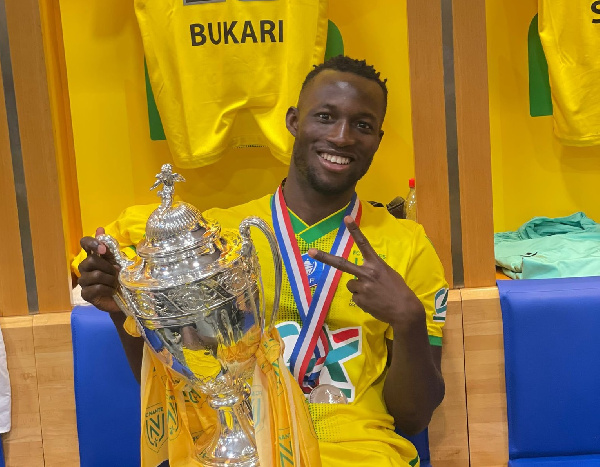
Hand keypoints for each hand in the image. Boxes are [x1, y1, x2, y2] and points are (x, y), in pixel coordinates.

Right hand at [78, 227, 121, 312]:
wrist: (124, 298)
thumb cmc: (120, 278)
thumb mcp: (117, 260)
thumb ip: (109, 247)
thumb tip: (99, 228)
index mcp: (93, 256)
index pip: (84, 243)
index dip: (91, 243)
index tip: (102, 249)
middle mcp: (85, 267)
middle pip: (90, 261)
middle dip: (107, 266)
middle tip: (117, 272)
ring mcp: (83, 281)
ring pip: (94, 275)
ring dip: (109, 279)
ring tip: (116, 283)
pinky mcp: (85, 294)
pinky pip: (95, 288)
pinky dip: (107, 289)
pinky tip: (111, 291)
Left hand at [308, 216, 424, 331]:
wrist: (405, 311)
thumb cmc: (398, 290)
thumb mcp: (388, 274)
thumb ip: (373, 270)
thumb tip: (361, 275)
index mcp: (376, 264)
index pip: (363, 244)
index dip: (354, 230)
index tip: (346, 218)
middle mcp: (366, 273)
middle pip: (341, 263)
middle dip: (324, 257)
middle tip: (310, 251)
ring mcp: (361, 287)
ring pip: (350, 284)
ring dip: (358, 288)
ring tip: (373, 294)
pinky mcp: (359, 300)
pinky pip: (355, 297)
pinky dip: (362, 299)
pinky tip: (373, 302)